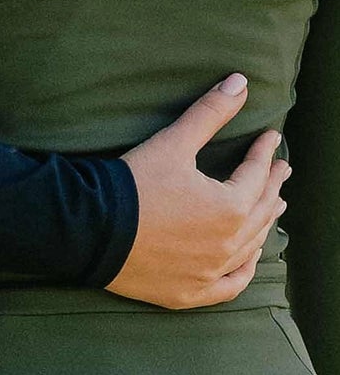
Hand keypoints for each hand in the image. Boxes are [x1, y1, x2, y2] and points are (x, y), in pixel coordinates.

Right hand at [105, 74, 288, 308]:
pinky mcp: (191, 292)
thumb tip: (241, 82)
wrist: (92, 229)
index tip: (271, 138)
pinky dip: (244, 269)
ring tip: (273, 206)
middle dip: (271, 186)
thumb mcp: (173, 142)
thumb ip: (210, 112)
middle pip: (259, 212)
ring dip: (264, 223)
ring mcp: (211, 273)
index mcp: (229, 208)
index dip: (264, 153)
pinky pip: (231, 285)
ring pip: (249, 247)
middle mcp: (228, 245)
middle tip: (281, 170)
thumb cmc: (135, 182)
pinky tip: (249, 258)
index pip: (256, 175)